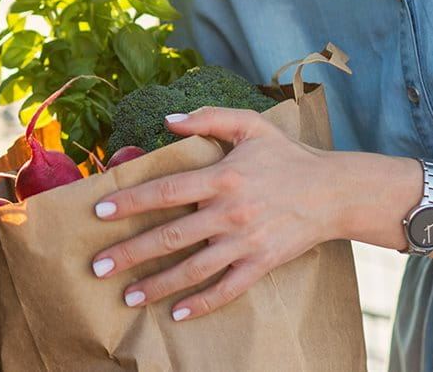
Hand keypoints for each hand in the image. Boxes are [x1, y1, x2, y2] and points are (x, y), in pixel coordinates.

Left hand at [89, 107, 341, 321]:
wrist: (335, 192)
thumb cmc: (289, 156)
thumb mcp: (252, 126)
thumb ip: (209, 118)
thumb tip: (168, 119)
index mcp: (222, 178)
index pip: (166, 191)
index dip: (131, 201)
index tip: (99, 211)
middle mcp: (229, 213)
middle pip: (170, 236)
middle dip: (130, 253)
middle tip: (97, 267)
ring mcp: (245, 242)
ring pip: (193, 269)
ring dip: (157, 285)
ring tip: (127, 297)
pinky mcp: (261, 264)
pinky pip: (227, 289)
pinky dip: (201, 303)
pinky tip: (176, 313)